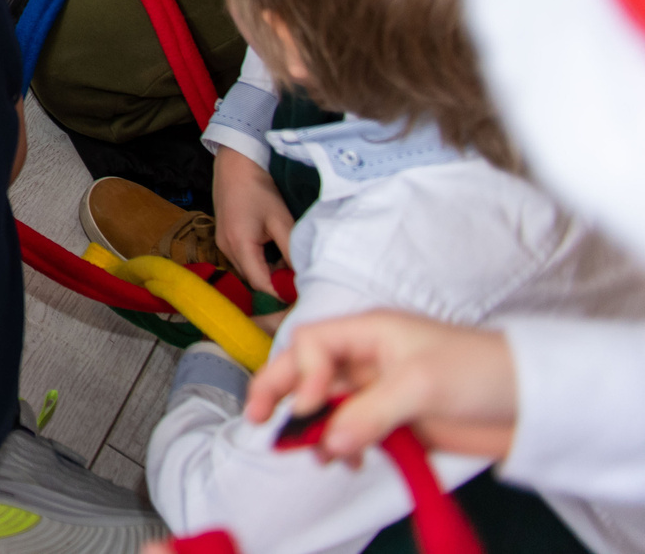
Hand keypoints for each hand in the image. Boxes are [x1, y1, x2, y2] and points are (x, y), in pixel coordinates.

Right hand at [212, 146, 296, 296]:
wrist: (235, 164)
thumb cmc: (258, 189)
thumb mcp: (281, 221)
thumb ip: (292, 251)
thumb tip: (304, 275)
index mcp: (240, 246)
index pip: (261, 284)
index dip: (281, 292)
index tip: (301, 292)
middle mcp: (226, 249)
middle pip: (253, 279)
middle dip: (276, 282)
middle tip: (298, 275)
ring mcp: (222, 243)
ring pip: (248, 270)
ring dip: (268, 271)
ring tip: (288, 260)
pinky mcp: (224, 237)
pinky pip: (242, 259)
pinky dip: (259, 260)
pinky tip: (272, 248)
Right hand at [245, 311, 516, 462]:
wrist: (534, 404)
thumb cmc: (482, 371)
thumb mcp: (421, 385)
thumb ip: (370, 412)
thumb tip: (328, 443)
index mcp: (370, 331)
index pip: (312, 343)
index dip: (301, 373)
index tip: (309, 408)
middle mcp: (368, 358)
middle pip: (307, 370)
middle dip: (280, 394)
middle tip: (259, 422)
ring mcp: (380, 391)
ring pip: (327, 406)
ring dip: (315, 429)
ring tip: (319, 455)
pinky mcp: (396, 421)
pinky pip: (354, 432)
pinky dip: (344, 447)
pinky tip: (350, 461)